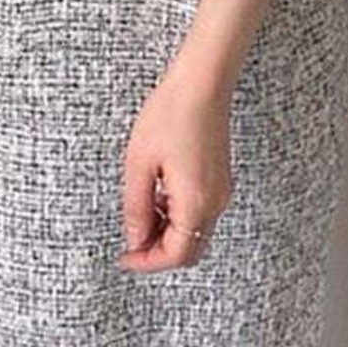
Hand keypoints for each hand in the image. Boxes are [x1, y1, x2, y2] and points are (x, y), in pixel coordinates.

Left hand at [117, 54, 233, 272]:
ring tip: (141, 213)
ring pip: (196, 232)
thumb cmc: (171, 114)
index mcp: (195, 202)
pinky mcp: (220, 179)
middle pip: (190, 250)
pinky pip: (200, 212)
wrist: (202, 84)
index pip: (176, 255)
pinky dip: (178, 217)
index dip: (148, 262)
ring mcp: (221, 191)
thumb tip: (134, 237)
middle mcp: (215, 202)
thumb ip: (136, 207)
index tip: (126, 259)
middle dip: (159, 252)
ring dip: (168, 234)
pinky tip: (159, 196)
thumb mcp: (139, 163)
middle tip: (131, 242)